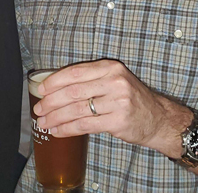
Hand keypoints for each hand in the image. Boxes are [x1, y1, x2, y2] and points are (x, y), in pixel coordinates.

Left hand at [33, 60, 190, 156]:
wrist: (158, 118)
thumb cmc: (130, 98)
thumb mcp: (114, 80)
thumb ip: (90, 80)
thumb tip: (54, 87)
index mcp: (110, 67)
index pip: (76, 72)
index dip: (54, 81)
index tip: (41, 89)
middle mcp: (114, 81)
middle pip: (74, 91)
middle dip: (51, 101)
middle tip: (38, 108)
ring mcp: (118, 101)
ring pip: (77, 109)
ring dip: (56, 117)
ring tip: (43, 122)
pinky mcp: (118, 121)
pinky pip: (85, 125)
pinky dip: (67, 129)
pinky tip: (57, 131)